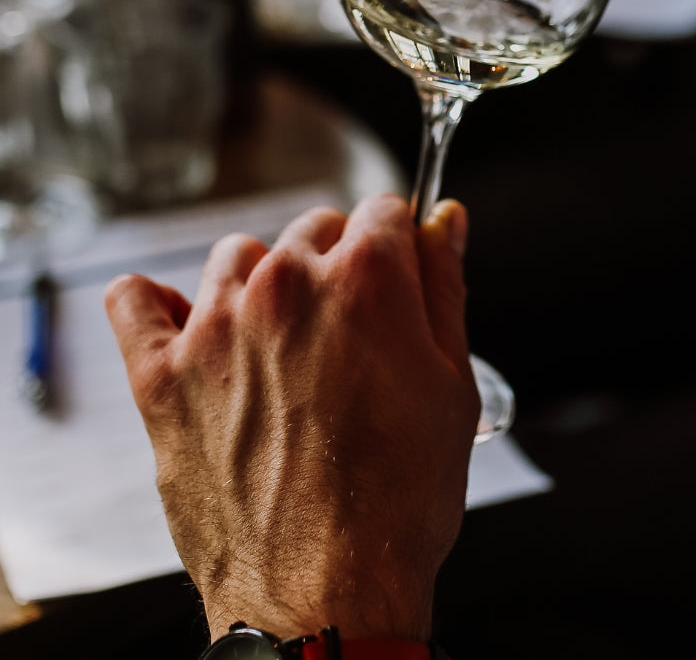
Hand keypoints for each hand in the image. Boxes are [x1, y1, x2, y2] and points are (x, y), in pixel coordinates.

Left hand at [105, 193, 476, 643]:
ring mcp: (215, 329)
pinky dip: (154, 302)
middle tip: (354, 330)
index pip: (385, 210)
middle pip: (315, 227)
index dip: (401, 243)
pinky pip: (134, 302)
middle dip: (340, 262)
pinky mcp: (161, 379)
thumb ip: (444, 287)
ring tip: (284, 342)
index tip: (402, 272)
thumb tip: (444, 223)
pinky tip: (183, 322)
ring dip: (264, 280)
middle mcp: (287, 286)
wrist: (326, 595)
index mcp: (367, 279)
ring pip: (238, 255)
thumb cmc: (397, 500)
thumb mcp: (451, 383)